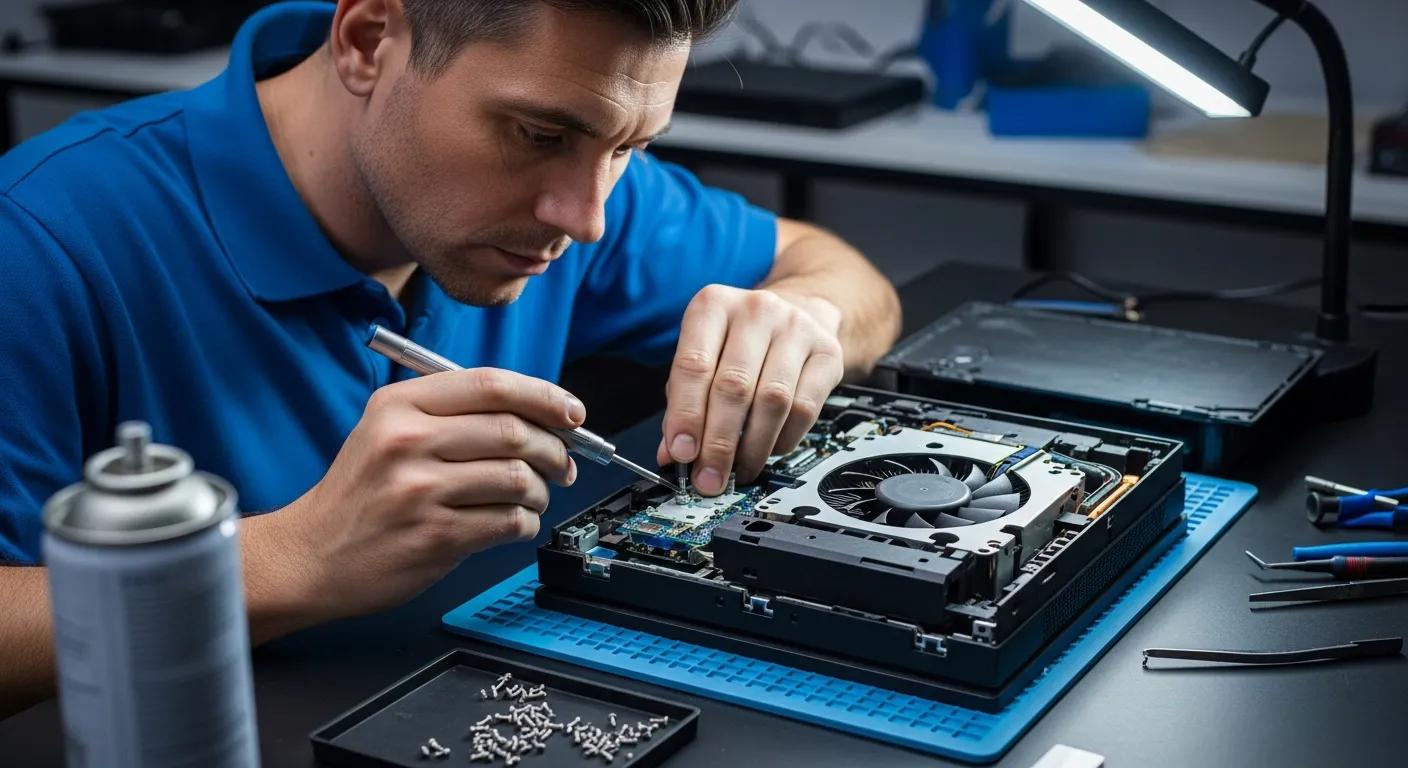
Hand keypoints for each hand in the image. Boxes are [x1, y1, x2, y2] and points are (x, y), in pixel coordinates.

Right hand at [269, 368, 581, 620]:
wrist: (310, 555)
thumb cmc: (360, 494)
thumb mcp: (387, 430)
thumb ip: (453, 414)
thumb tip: (538, 414)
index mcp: (400, 405)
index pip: (492, 385)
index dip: (545, 395)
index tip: (572, 412)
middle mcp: (408, 441)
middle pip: (513, 431)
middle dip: (554, 448)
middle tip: (563, 463)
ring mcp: (421, 491)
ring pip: (518, 479)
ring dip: (540, 490)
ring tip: (533, 496)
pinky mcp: (435, 536)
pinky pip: (508, 522)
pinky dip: (524, 523)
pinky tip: (512, 523)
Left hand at [658, 284, 843, 494]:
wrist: (800, 312)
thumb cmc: (740, 341)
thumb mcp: (703, 356)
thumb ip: (682, 402)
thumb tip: (673, 453)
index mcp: (713, 305)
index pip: (694, 365)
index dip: (686, 415)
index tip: (682, 453)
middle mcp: (756, 311)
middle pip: (734, 386)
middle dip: (718, 442)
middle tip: (710, 476)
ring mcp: (797, 328)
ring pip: (772, 401)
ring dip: (752, 447)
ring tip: (739, 470)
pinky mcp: (828, 353)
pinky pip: (804, 409)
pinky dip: (783, 440)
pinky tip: (769, 449)